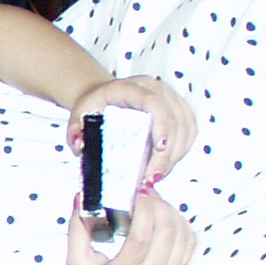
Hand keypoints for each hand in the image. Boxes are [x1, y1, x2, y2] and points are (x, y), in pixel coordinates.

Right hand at [66, 189, 194, 264]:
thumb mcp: (75, 261)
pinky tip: (167, 219)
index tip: (139, 191)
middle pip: (167, 233)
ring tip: (156, 203)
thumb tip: (82, 197)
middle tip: (147, 192)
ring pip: (184, 237)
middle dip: (160, 205)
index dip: (144, 209)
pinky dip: (182, 227)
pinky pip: (189, 246)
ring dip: (172, 214)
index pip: (142, 236)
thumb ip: (78, 228)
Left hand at [67, 76, 196, 183]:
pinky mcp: (179, 109)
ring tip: (156, 175)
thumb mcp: (78, 117)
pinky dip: (181, 151)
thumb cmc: (94, 107)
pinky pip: (189, 132)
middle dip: (167, 153)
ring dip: (175, 155)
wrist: (104, 97)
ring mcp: (171, 98)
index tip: (160, 148)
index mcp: (129, 88)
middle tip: (152, 177)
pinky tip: (165, 165)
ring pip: (186, 128)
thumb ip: (76, 132)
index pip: (153, 102)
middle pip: (173, 120)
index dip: (161, 125)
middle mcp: (155, 89)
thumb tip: (81, 147)